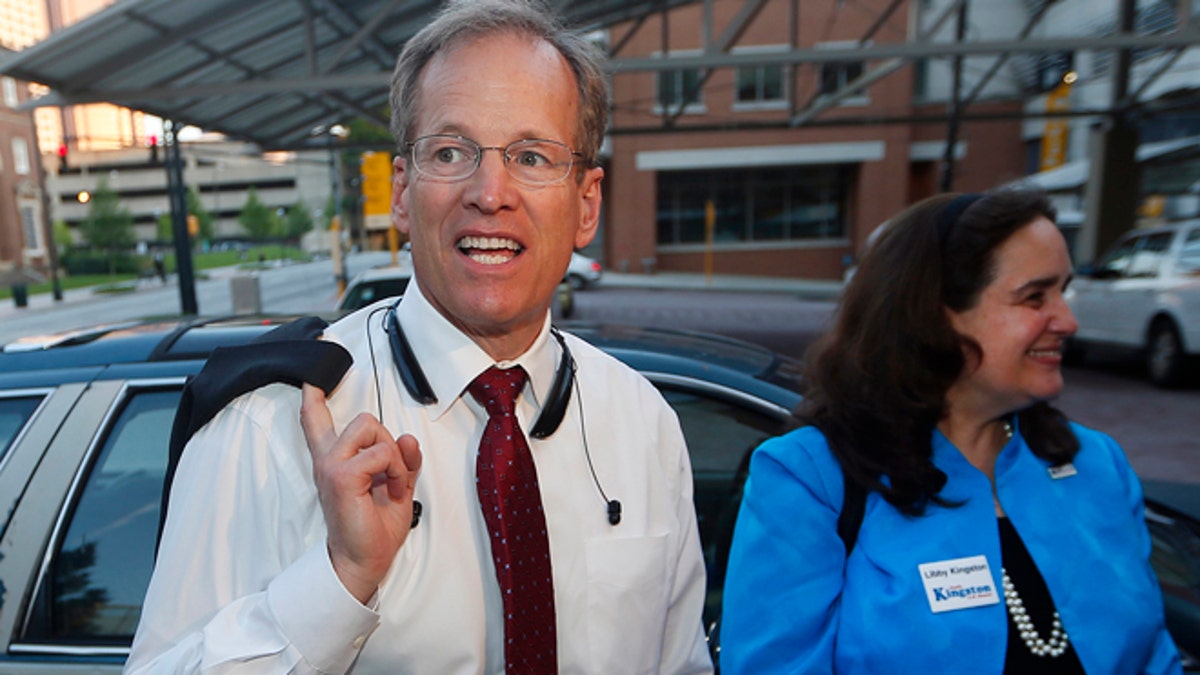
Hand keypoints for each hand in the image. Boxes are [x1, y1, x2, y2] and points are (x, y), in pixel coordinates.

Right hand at [300, 383, 421, 602]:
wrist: (365, 560)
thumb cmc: (375, 527)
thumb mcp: (397, 484)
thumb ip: (403, 459)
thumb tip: (407, 438)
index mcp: (335, 460)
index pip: (315, 420)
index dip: (312, 396)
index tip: (311, 377)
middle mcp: (328, 459)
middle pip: (363, 418)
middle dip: (389, 442)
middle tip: (393, 474)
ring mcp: (332, 465)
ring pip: (371, 426)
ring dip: (393, 455)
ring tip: (392, 482)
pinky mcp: (342, 475)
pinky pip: (382, 452)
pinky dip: (398, 470)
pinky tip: (394, 489)